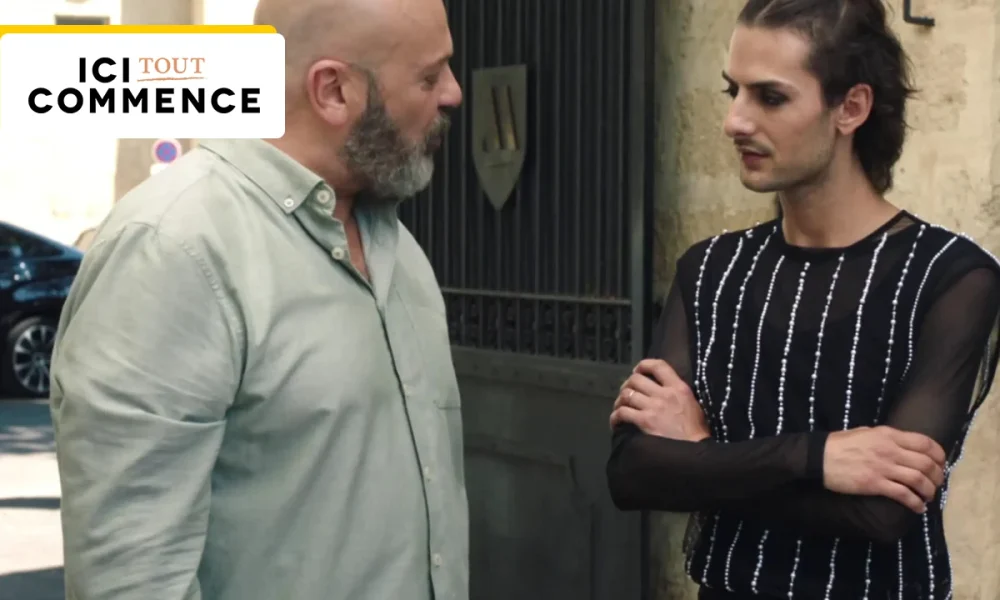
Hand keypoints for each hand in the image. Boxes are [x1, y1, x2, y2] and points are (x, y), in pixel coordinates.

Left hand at [609, 359, 710, 441]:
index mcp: (679, 388)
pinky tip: (616, 423)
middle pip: (636, 379)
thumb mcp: (694, 405)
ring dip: (619, 401)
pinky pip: (622, 413)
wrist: (696, 451)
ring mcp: (654, 407)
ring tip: (620, 409)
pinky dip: (615, 417)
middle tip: (626, 394)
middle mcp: (665, 394)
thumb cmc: (697, 432)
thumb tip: (663, 391)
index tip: (637, 371)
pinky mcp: (645, 421)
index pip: (658, 366)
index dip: (643, 365)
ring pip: (626, 394)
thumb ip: (679, 395)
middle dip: (627, 385)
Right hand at [823, 426, 946, 512]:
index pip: (925, 444)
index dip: (939, 455)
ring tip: (928, 497)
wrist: (819, 457)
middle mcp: (890, 450)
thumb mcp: (866, 433)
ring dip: (929, 491)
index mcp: (889, 435)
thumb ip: (886, 438)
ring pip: (919, 480)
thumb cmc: (840, 444)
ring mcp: (883, 468)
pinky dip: (915, 503)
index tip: (941, 464)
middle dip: (937, 476)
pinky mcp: (875, 484)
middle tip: (936, 483)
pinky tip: (918, 507)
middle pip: (926, 464)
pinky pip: (904, 495)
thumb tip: (902, 445)